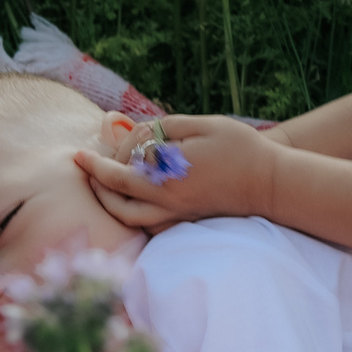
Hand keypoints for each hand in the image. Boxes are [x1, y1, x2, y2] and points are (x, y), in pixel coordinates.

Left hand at [73, 114, 282, 230]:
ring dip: (110, 204)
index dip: (97, 161)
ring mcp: (178, 214)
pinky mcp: (188, 220)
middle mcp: (167, 200)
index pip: (119, 171)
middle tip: (86, 168)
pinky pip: (151, 226)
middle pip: (117, 200)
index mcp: (167, 175)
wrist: (271, 182)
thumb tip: (142, 135)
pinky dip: (134, 216)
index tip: (80, 153)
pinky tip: (132, 202)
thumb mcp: (204, 125)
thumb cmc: (241, 148)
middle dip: (96, 184)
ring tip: (102, 188)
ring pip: (131, 218)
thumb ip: (167, 127)